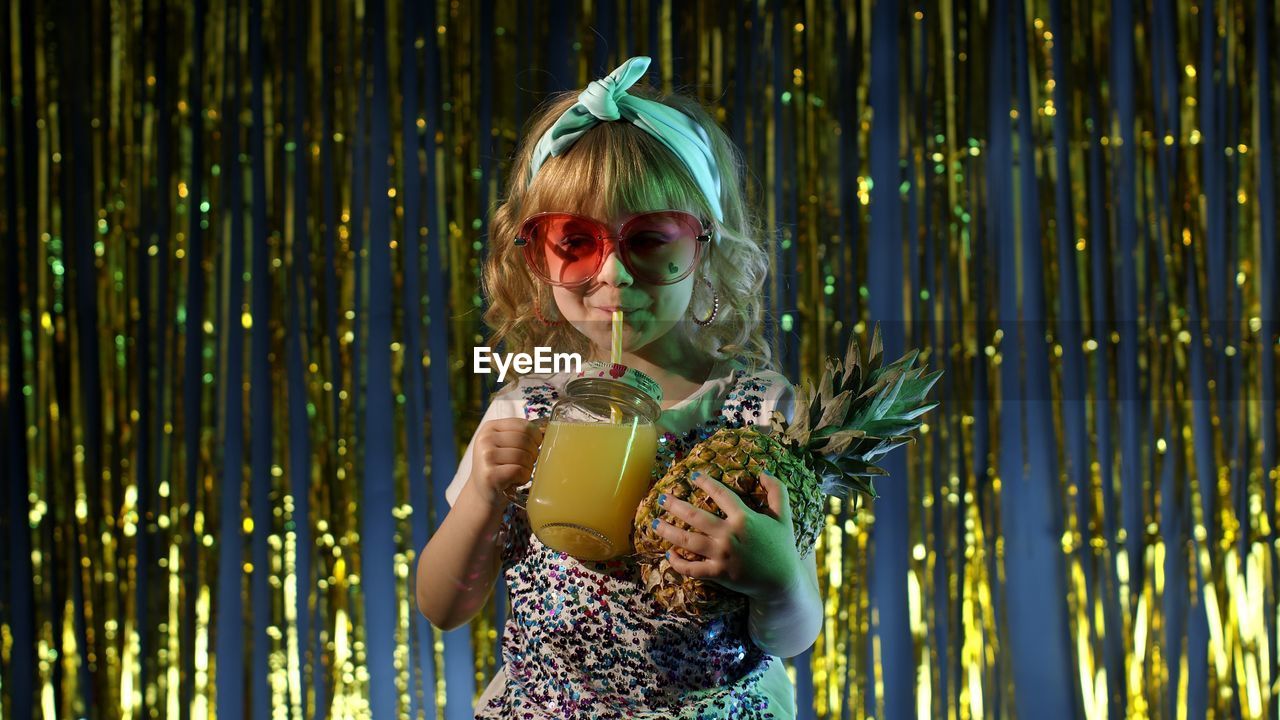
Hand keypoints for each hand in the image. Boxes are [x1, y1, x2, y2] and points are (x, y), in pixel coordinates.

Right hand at [466, 418, 542, 509]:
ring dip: (528, 468)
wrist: (483, 493)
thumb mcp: (504, 445)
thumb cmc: (500, 467)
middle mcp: (485, 439)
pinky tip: (516, 480)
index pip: (524, 425)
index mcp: (491, 427)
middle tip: (527, 463)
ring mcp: (485, 457)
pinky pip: (519, 471)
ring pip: (523, 456)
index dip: (536, 437)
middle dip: (533, 454)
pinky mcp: (490, 475)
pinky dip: (523, 477)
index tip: (535, 446)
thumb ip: (521, 434)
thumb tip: (547, 429)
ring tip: (519, 473)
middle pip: (524, 440)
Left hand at [652, 471, 802, 600]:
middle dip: (675, 505)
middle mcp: (729, 535)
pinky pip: (693, 568)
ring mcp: (722, 555)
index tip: (693, 475)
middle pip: (696, 516)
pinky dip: (679, 563)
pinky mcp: (718, 574)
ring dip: (668, 531)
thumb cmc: (782, 548)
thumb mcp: (784, 517)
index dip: (706, 482)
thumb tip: (764, 472)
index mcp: (744, 518)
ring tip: (653, 523)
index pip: (721, 494)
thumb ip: (777, 492)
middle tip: (660, 498)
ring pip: (688, 541)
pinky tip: (669, 555)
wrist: (782, 583)